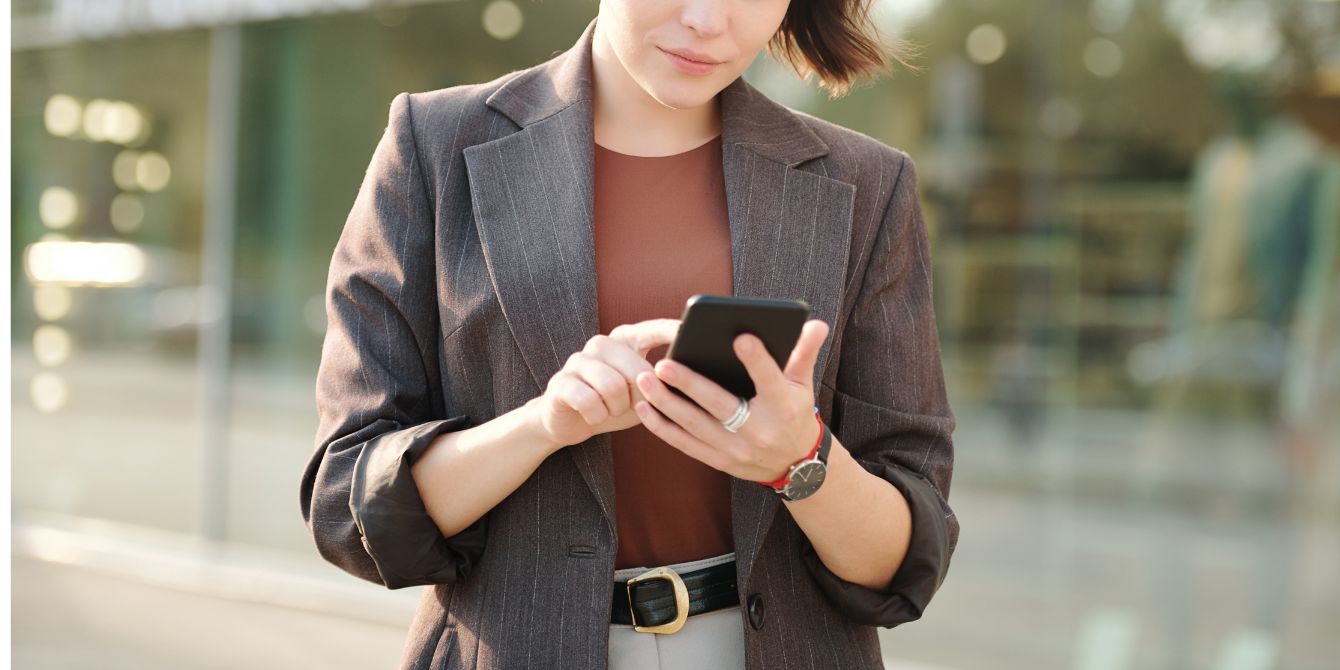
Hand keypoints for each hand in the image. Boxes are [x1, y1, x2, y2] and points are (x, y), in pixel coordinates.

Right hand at [532, 318, 680, 448]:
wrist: (570, 422)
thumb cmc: (614, 405)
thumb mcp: (643, 394)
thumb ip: (662, 382)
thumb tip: (689, 379)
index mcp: (625, 341)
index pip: (652, 330)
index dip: (670, 331)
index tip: (691, 332)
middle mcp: (602, 343)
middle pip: (637, 370)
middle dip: (640, 397)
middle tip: (632, 407)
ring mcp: (579, 360)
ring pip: (613, 387)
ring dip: (617, 409)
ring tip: (611, 410)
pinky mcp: (561, 381)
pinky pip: (589, 401)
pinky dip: (597, 416)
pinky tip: (593, 416)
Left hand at [633, 318, 829, 482]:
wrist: (795, 463)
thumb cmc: (794, 412)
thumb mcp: (803, 384)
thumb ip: (804, 352)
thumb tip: (816, 323)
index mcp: (783, 406)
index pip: (770, 379)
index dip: (757, 359)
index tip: (740, 337)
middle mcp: (759, 430)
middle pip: (721, 406)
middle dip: (690, 385)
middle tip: (663, 364)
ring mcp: (736, 449)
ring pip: (695, 425)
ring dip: (667, 404)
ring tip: (645, 380)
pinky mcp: (719, 461)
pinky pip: (685, 444)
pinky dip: (662, 427)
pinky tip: (644, 407)